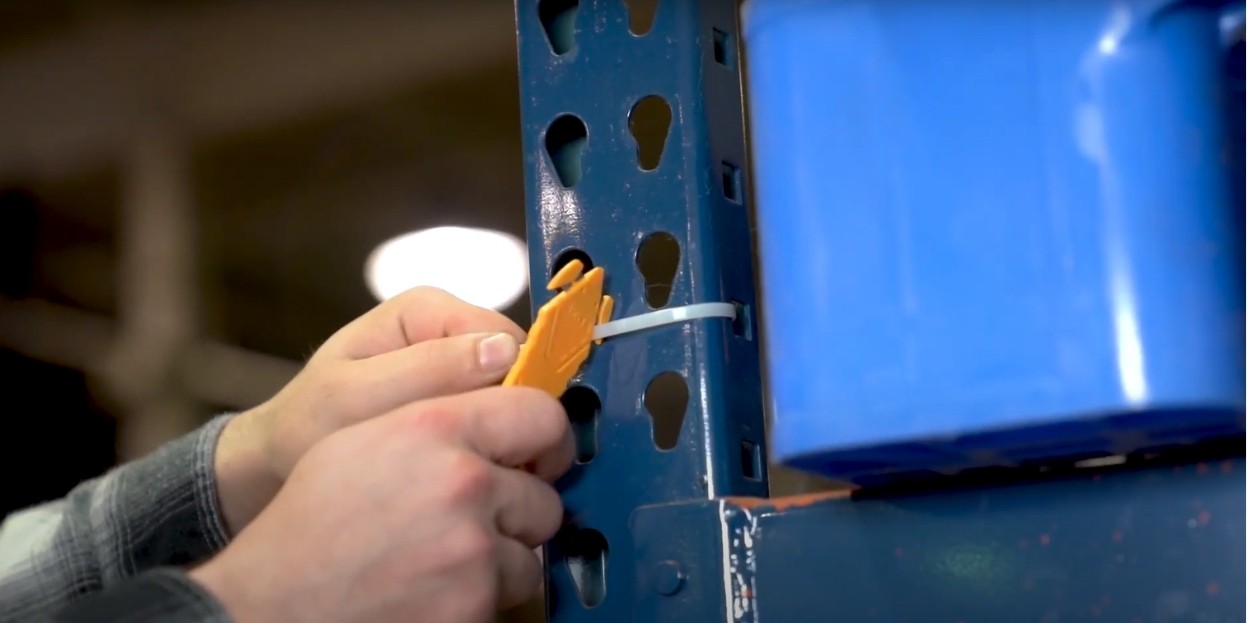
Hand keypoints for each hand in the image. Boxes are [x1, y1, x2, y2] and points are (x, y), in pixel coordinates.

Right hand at [190, 386, 573, 622]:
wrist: (274, 601)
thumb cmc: (311, 523)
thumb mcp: (362, 438)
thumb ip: (438, 415)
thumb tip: (502, 408)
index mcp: (435, 428)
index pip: (540, 413)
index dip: (543, 437)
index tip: (539, 453)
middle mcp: (463, 482)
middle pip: (545, 493)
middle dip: (520, 509)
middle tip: (484, 517)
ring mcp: (472, 549)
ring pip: (533, 550)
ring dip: (503, 557)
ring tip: (451, 557)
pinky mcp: (474, 603)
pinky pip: (509, 592)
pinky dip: (483, 595)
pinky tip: (439, 588)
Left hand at [213, 287, 526, 533]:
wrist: (281, 460)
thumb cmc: (308, 426)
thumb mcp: (356, 399)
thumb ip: (427, 371)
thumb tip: (505, 349)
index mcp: (427, 309)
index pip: (508, 340)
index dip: (520, 391)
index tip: (508, 447)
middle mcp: (451, 328)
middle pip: (519, 369)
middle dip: (511, 417)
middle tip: (493, 471)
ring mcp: (459, 364)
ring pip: (514, 399)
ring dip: (504, 438)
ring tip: (478, 476)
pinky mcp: (462, 399)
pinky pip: (498, 419)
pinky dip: (492, 448)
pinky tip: (471, 475)